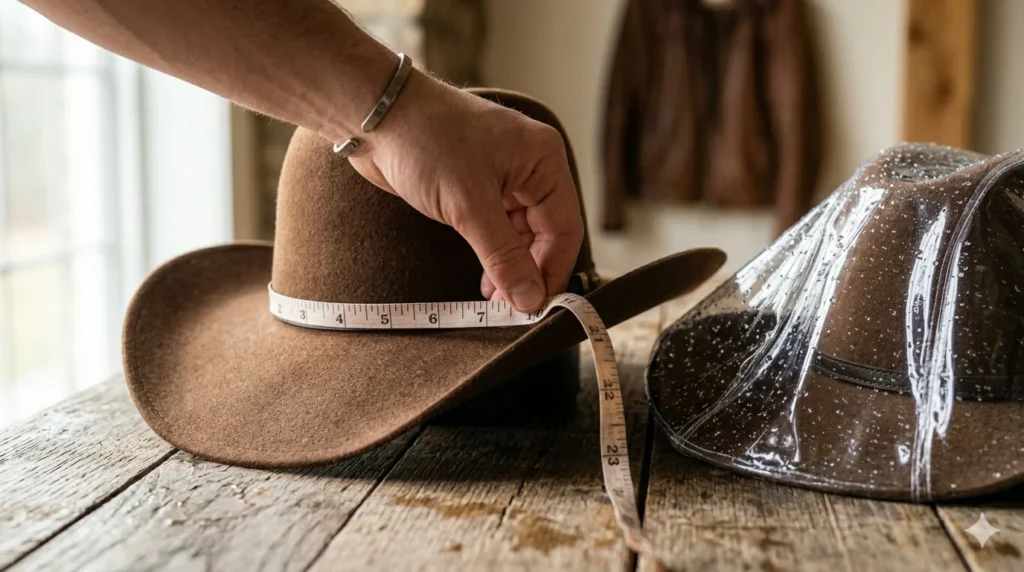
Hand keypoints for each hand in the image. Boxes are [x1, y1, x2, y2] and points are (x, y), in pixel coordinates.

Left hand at [348, 72, 583, 312]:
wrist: (373, 117)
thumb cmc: (425, 142)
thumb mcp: (469, 206)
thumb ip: (504, 257)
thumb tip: (530, 299)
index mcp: (543, 159)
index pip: (565, 227)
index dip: (552, 271)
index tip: (535, 307)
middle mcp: (530, 167)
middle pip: (546, 234)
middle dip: (529, 272)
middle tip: (510, 310)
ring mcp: (503, 177)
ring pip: (521, 235)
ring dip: (510, 267)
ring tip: (494, 301)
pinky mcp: (476, 187)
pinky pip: (497, 229)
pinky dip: (493, 254)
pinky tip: (485, 279)